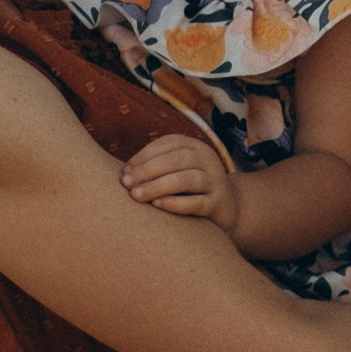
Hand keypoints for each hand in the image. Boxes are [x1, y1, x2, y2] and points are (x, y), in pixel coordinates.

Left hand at [121, 135, 239, 234]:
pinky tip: (157, 205)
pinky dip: (175, 203)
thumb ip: (155, 167)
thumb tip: (123, 174)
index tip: (124, 172)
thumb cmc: (189, 187)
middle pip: (177, 159)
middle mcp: (207, 159)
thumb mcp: (177, 170)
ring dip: (158, 186)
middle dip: (148, 170)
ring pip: (187, 179)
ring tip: (136, 196)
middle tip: (126, 184)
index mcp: (195, 146)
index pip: (168, 144)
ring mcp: (215, 181)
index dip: (144, 156)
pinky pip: (196, 202)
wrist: (227, 207)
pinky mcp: (217, 203)